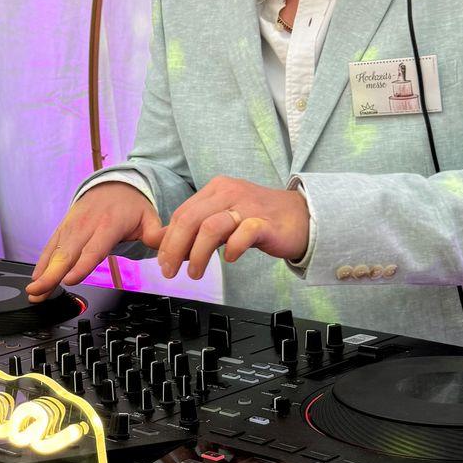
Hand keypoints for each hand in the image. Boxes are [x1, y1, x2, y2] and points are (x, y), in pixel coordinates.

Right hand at [28, 182, 164, 300]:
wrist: (113, 185)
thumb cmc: (131, 206)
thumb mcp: (149, 217)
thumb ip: (155, 233)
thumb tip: (161, 242)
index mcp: (108, 224)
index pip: (94, 249)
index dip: (81, 265)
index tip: (69, 279)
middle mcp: (86, 225)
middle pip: (67, 254)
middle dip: (51, 274)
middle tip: (38, 291)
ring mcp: (72, 227)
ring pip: (55, 252)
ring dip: (42, 273)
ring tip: (33, 291)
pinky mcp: (63, 229)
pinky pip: (50, 247)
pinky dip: (41, 263)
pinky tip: (35, 278)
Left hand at [155, 176, 309, 280]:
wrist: (303, 217)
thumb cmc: (259, 219)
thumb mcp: (222, 219)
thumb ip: (194, 229)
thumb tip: (160, 242)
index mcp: (216, 190)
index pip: (182, 213)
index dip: (168, 240)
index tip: (163, 262)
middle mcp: (230, 193)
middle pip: (191, 219)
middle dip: (175, 248)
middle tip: (170, 271)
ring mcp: (248, 206)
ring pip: (212, 227)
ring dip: (198, 253)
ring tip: (195, 273)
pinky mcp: (266, 223)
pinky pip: (244, 233)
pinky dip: (233, 248)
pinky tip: (230, 259)